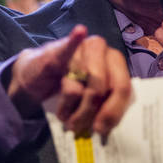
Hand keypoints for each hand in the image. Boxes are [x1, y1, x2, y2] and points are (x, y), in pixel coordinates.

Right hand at [7, 25, 131, 136]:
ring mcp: (80, 49)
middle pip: (100, 88)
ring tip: (66, 119)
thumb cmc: (73, 88)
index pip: (122, 88)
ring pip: (78, 86)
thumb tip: (106, 127)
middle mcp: (102, 52)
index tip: (101, 129)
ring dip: (70, 109)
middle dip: (89, 112)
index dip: (113, 111)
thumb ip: (103, 108)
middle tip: (80, 127)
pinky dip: (74, 40)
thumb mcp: (93, 100)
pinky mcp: (58, 50)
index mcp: (116, 63)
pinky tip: (80, 32)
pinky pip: (67, 49)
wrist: (39, 76)